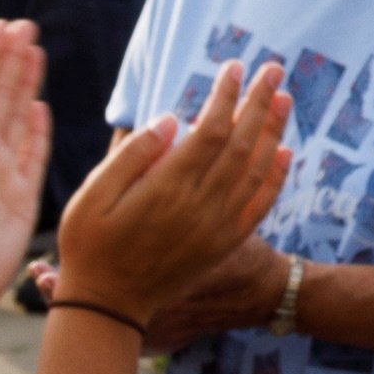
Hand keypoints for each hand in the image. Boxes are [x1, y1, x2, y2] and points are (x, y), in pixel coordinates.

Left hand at [0, 19, 53, 322]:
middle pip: (0, 94)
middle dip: (11, 58)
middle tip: (25, 24)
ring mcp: (3, 173)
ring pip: (19, 115)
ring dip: (27, 82)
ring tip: (35, 49)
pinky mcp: (24, 196)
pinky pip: (35, 154)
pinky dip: (39, 129)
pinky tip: (41, 105)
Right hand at [52, 61, 294, 328]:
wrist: (108, 306)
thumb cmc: (89, 244)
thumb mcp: (93, 195)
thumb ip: (132, 155)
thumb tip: (172, 120)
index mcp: (167, 189)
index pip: (211, 131)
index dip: (227, 96)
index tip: (235, 67)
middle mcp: (200, 207)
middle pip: (241, 144)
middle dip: (259, 103)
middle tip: (273, 69)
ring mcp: (216, 228)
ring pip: (256, 171)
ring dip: (273, 131)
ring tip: (284, 98)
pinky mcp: (222, 245)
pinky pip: (258, 207)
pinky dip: (275, 177)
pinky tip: (283, 152)